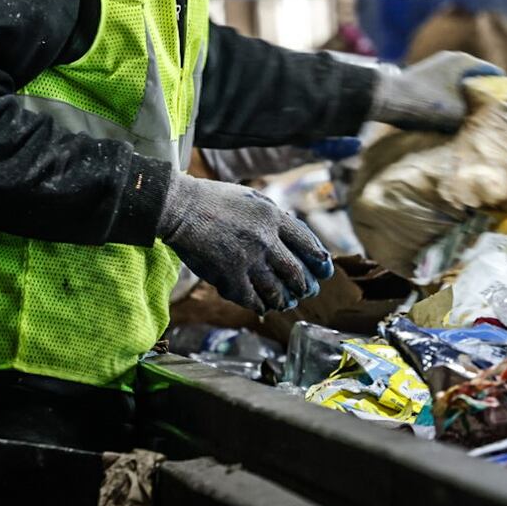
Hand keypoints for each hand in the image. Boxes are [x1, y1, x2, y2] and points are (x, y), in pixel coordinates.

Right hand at [156, 173, 333, 313]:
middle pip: (296, 272)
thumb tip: (293, 237)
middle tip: (308, 291)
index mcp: (273, 218)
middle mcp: (265, 241)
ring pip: (277, 291)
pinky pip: (252, 299)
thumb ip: (274, 219)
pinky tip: (262, 307)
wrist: (181, 208)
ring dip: (285, 300)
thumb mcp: (253, 199)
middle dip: (306, 286)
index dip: (320, 261)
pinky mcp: (228, 277)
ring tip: (287, 302)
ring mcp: (247, 261)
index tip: (325, 270)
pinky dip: (260, 305)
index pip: (308, 244)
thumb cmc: (216, 201)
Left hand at [368, 51, 502, 130]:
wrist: (386, 99)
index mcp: (464, 61)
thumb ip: (475, 115)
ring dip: (467, 99)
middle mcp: (451, 60)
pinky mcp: (424, 78)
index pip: (493, 73)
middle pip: (477, 79)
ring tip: (474, 118)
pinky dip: (453, 100)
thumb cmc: (426, 103)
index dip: (502, 90)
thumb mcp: (457, 113)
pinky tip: (453, 116)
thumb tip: (487, 123)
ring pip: (461, 85)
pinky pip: (447, 89)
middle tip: (494, 114)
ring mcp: (436, 67)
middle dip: (484, 95)